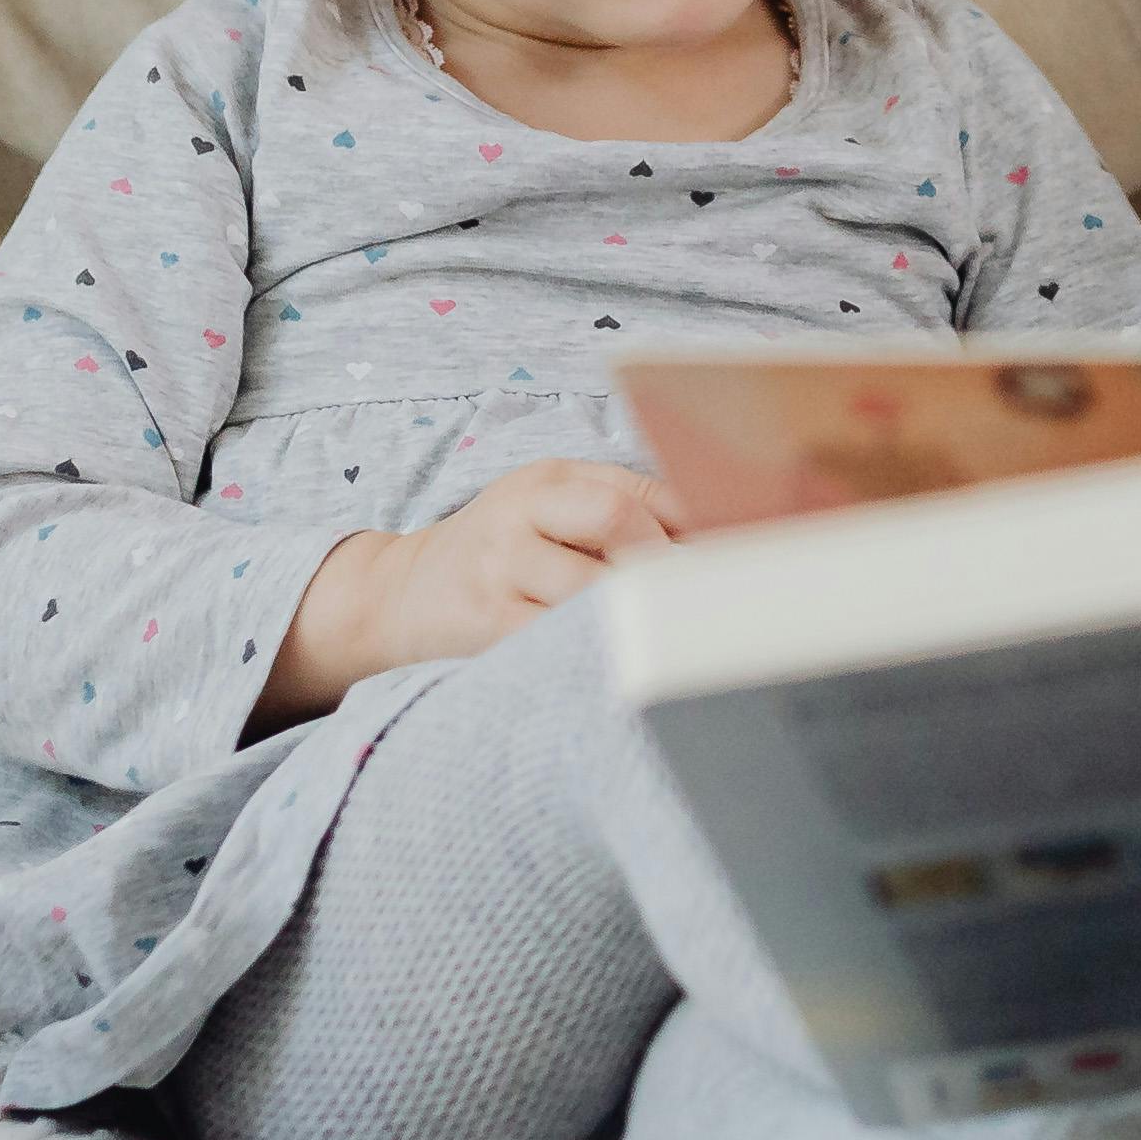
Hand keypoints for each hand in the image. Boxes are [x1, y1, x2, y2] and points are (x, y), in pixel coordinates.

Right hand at [259, 461, 680, 725]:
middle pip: (619, 523)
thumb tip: (715, 537)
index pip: (640, 488)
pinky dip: (598, 649)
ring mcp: (501, 566)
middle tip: (705, 600)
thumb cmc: (499, 551)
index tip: (742, 557)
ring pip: (594, 588)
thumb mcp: (545, 507)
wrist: (398, 592)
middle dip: (668, 564)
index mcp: (549, 478)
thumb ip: (616, 509)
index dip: (697, 523)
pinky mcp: (486, 622)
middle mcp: (523, 512)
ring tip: (674, 636)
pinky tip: (625, 662)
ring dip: (640, 613)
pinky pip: (557, 638)